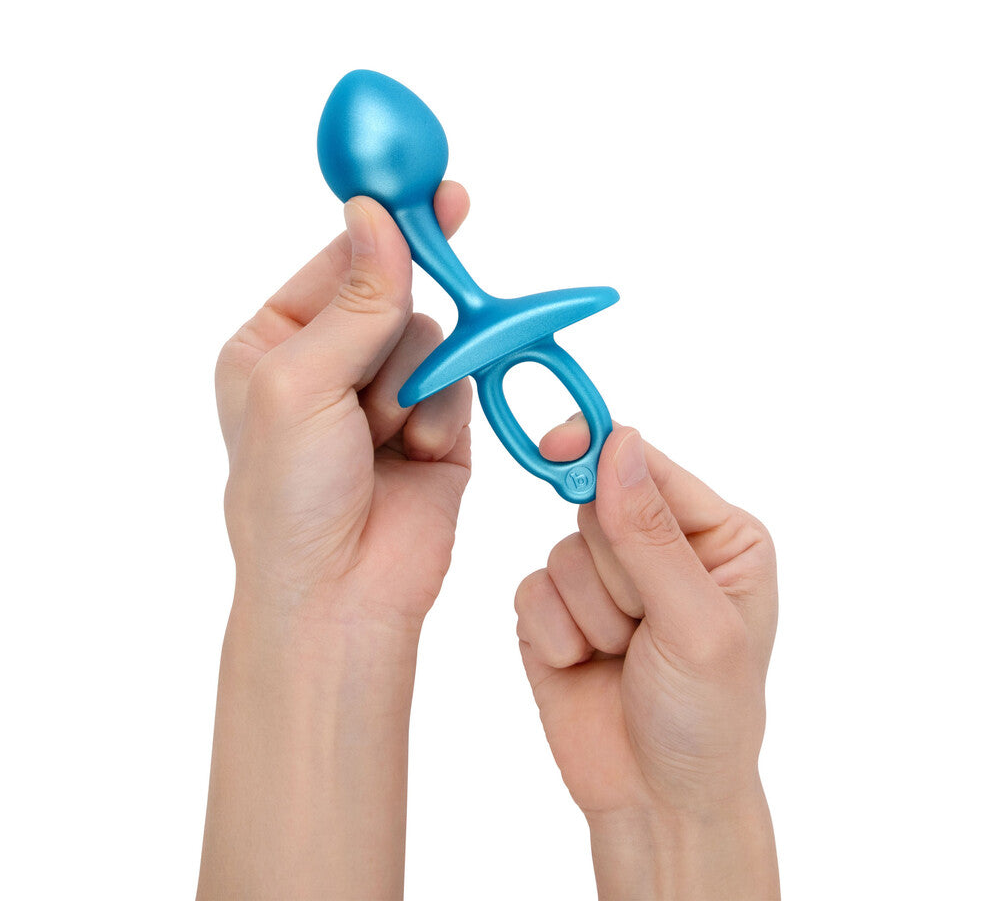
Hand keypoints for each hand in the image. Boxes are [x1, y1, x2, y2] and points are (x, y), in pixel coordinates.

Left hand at [198, 184, 472, 900]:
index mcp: (276, 345)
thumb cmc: (290, 500)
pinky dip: (443, 412)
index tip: (425, 186)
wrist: (340, 595)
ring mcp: (387, 395)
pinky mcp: (437, 427)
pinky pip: (461, 383)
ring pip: (435, 337)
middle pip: (394, 291)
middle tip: (454, 219)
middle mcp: (332, 365)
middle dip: (404, 302)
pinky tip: (413, 453)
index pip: (339, 261)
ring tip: (385, 431)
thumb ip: (352, 301)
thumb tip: (375, 221)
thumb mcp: (300, 385)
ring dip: (417, 377)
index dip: (382, 225)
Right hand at [514, 420, 778, 898]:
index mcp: (715, 536)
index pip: (648, 466)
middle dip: (611, 572)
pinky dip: (554, 634)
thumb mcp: (696, 623)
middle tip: (643, 626)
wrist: (656, 802)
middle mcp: (659, 547)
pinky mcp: (557, 611)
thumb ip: (650, 532)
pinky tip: (588, 666)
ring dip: (589, 614)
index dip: (601, 450)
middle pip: (594, 503)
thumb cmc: (706, 719)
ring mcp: (603, 580)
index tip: (559, 444)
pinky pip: (529, 588)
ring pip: (560, 551)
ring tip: (623, 656)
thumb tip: (617, 443)